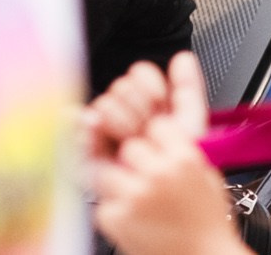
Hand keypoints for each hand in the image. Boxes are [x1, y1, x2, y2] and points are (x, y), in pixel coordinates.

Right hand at [84, 53, 203, 167]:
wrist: (176, 214)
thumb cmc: (185, 174)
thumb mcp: (192, 130)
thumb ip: (188, 92)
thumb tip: (182, 57)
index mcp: (149, 107)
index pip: (139, 74)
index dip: (150, 84)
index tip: (160, 100)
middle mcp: (126, 119)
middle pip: (121, 88)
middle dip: (138, 106)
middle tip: (146, 128)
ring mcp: (105, 139)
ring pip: (103, 106)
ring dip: (120, 119)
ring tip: (131, 138)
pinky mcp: (88, 162)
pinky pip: (78, 136)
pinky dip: (83, 128)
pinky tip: (89, 124)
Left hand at [90, 112, 244, 254]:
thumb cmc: (207, 224)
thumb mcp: (208, 178)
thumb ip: (184, 154)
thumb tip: (161, 139)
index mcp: (184, 160)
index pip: (157, 126)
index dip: (156, 137)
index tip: (157, 146)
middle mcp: (157, 175)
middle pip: (129, 146)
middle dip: (134, 159)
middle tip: (143, 173)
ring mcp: (132, 197)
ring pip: (107, 171)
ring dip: (117, 180)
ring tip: (135, 195)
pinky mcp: (113, 219)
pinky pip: (103, 202)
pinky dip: (113, 207)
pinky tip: (133, 216)